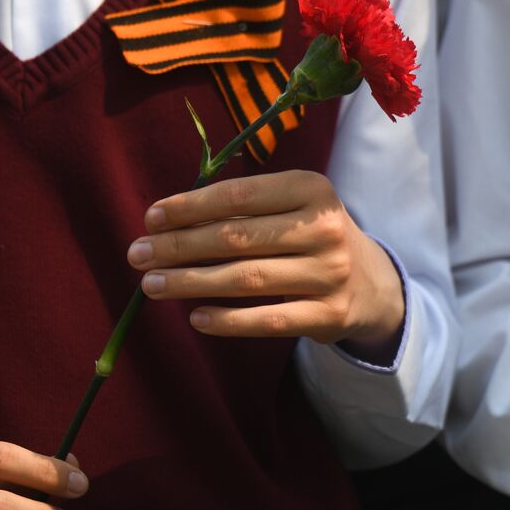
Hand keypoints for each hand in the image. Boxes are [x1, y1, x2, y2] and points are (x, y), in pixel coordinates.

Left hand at [127, 171, 404, 354]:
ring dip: (191, 282)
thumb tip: (166, 223)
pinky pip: (268, 320)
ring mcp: (329, 274)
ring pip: (247, 279)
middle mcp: (324, 229)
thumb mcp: (291, 207)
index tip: (150, 218)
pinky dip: (228, 320)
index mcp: (312, 189)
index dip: (190, 207)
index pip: (239, 196)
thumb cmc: (310, 237)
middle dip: (179, 246)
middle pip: (237, 238)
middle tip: (137, 254)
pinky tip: (195, 317)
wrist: (372, 283)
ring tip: (152, 285)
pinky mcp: (329, 316)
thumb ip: (243, 209)